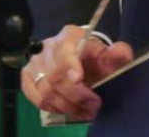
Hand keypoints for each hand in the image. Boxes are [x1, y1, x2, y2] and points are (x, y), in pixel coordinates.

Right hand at [20, 24, 134, 120]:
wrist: (79, 58)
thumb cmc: (93, 57)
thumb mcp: (107, 55)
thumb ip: (117, 54)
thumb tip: (121, 53)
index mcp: (69, 36)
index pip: (65, 51)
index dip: (70, 66)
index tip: (79, 80)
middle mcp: (48, 47)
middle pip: (55, 75)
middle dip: (76, 95)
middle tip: (94, 106)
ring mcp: (35, 61)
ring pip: (45, 89)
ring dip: (66, 105)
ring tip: (84, 112)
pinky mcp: (27, 76)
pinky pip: (34, 96)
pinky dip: (50, 107)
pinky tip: (66, 110)